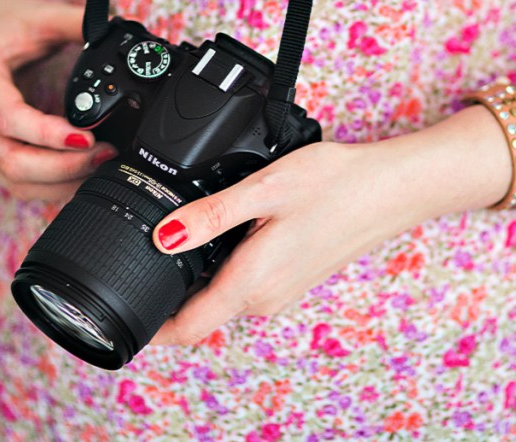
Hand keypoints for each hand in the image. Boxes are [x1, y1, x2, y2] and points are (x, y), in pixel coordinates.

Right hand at [0, 0, 116, 200]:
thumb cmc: (4, 25)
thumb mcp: (40, 13)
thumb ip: (78, 21)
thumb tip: (120, 28)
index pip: (6, 117)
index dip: (46, 133)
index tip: (86, 137)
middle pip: (10, 159)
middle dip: (62, 166)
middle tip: (105, 153)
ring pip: (14, 178)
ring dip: (59, 180)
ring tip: (100, 164)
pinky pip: (19, 182)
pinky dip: (52, 185)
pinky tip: (82, 174)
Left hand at [147, 141, 428, 345]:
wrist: (393, 188)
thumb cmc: (336, 184)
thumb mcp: (264, 189)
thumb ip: (210, 216)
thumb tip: (162, 236)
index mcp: (252, 282)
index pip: (188, 329)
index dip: (151, 331)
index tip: (122, 315)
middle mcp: (265, 297)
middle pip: (199, 312)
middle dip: (166, 293)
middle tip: (139, 252)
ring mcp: (280, 291)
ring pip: (220, 296)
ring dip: (195, 276)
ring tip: (178, 234)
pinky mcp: (290, 278)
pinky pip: (242, 283)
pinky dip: (221, 266)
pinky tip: (222, 229)